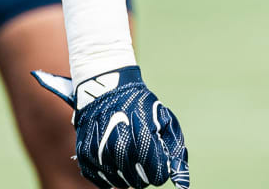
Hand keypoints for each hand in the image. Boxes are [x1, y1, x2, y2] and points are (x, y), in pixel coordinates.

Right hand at [33, 67, 188, 188]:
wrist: (107, 89)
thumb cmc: (141, 106)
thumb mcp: (166, 122)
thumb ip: (176, 152)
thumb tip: (183, 184)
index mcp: (142, 138)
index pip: (157, 175)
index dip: (161, 169)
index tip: (158, 159)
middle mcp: (119, 147)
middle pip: (139, 181)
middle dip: (145, 172)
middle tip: (144, 155)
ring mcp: (99, 152)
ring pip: (120, 183)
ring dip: (128, 174)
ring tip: (129, 154)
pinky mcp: (85, 156)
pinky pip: (101, 180)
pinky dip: (110, 175)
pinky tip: (116, 161)